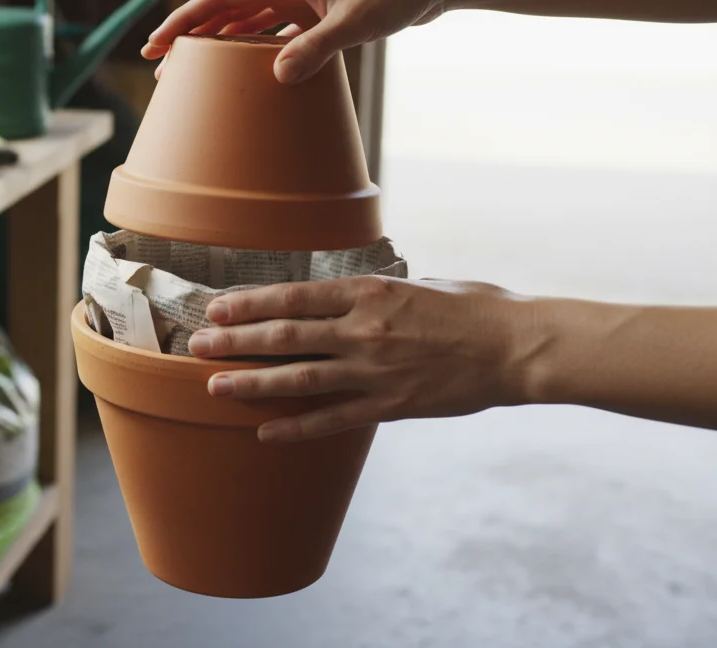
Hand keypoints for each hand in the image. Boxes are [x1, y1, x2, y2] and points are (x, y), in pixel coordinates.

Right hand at [142, 0, 447, 83]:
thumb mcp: (356, 22)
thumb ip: (316, 48)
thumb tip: (277, 75)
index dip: (185, 20)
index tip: (157, 43)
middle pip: (225, 11)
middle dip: (191, 36)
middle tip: (160, 66)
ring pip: (246, 23)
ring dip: (218, 45)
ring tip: (192, 73)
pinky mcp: (318, 14)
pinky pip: (274, 34)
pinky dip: (254, 51)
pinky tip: (245, 74)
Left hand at [187, 277, 540, 442]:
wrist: (519, 348)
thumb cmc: (475, 307)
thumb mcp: (420, 284)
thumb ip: (378, 293)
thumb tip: (349, 295)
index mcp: (369, 292)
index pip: (294, 296)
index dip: (249, 303)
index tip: (216, 307)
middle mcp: (363, 330)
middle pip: (284, 336)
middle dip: (234, 342)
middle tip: (196, 346)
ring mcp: (374, 371)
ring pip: (298, 378)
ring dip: (251, 383)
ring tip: (213, 387)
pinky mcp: (390, 405)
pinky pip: (332, 419)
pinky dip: (295, 427)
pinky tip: (264, 432)